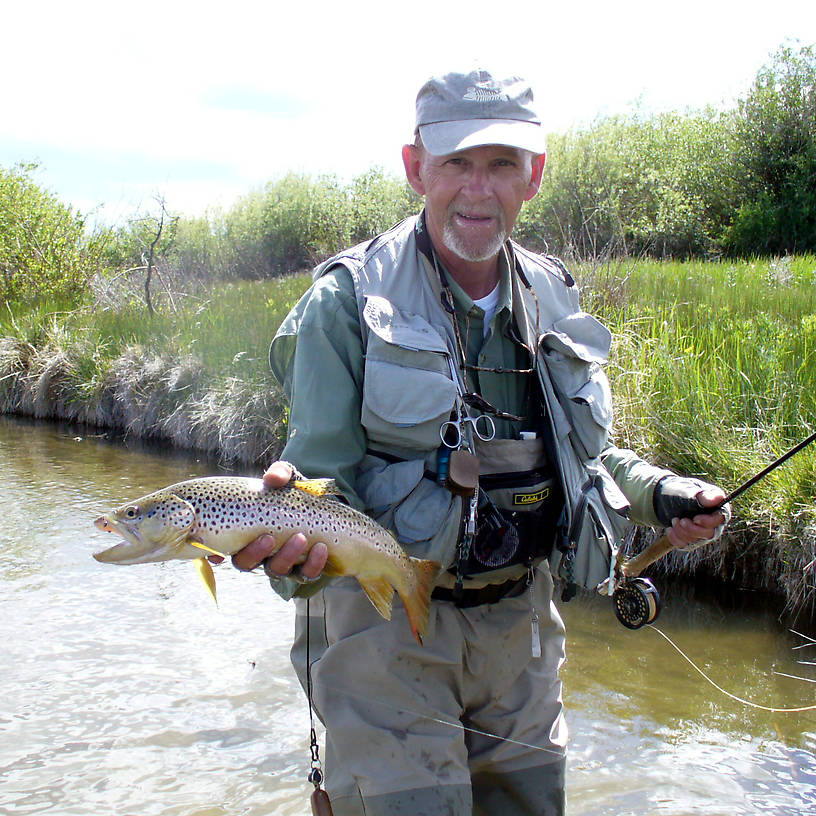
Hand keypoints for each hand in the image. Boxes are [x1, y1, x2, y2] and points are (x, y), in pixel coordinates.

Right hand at [210, 461, 328, 579]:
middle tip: (269, 537)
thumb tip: (272, 479)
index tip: (217, 553)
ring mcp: (282, 563)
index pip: (223, 548)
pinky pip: (306, 574)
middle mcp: (260, 552)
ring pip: (277, 570)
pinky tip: (321, 548)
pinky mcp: (305, 568)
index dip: (214, 555)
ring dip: (287, 556)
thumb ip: (279, 473)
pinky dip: (313, 563)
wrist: (324, 503)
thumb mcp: (287, 478)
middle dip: (255, 552)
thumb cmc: (295, 492)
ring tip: (301, 538)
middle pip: (246, 563)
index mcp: (245, 532)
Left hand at [665, 487, 729, 550]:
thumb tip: (718, 498)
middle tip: (680, 520)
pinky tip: (670, 528)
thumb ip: (703, 495)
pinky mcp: (691, 540)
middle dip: (692, 529)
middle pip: (710, 534)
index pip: (721, 519)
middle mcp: (714, 523)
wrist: (666, 498)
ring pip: (696, 540)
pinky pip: (685, 545)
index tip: (695, 519)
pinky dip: (675, 538)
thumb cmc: (681, 491)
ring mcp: (703, 533)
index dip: (708, 522)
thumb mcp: (689, 490)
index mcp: (718, 507)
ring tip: (674, 520)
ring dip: (681, 531)